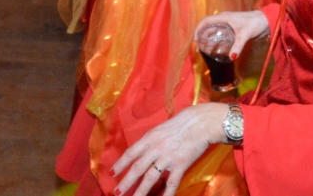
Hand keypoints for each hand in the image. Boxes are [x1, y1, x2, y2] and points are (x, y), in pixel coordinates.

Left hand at [113, 104, 227, 195]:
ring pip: (150, 178)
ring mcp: (167, 158)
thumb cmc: (181, 123)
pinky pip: (172, 183)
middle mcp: (155, 148)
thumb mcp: (160, 129)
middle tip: (116, 192)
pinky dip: (167, 194)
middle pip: (137, 168)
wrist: (200, 123)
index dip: (120, 164)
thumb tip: (142, 152)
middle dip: (126, 182)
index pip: (130, 153)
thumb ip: (151, 141)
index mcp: (149, 138)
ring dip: (140, 191)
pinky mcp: (180, 165)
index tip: (112, 173)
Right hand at [195, 10, 269, 60]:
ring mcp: (228, 25)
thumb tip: (231, 58)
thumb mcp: (245, 35)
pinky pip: (220, 35)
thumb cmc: (254, 23)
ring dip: (208, 40)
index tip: (195, 40)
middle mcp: (223, 20)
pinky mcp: (233, 30)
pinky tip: (215, 50)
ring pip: (214, 32)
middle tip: (199, 49)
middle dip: (202, 37)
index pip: (205, 21)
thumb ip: (238, 46)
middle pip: (208, 27)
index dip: (198, 29)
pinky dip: (216, 41)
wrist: (266, 21)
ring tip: (204, 51)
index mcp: (223, 17)